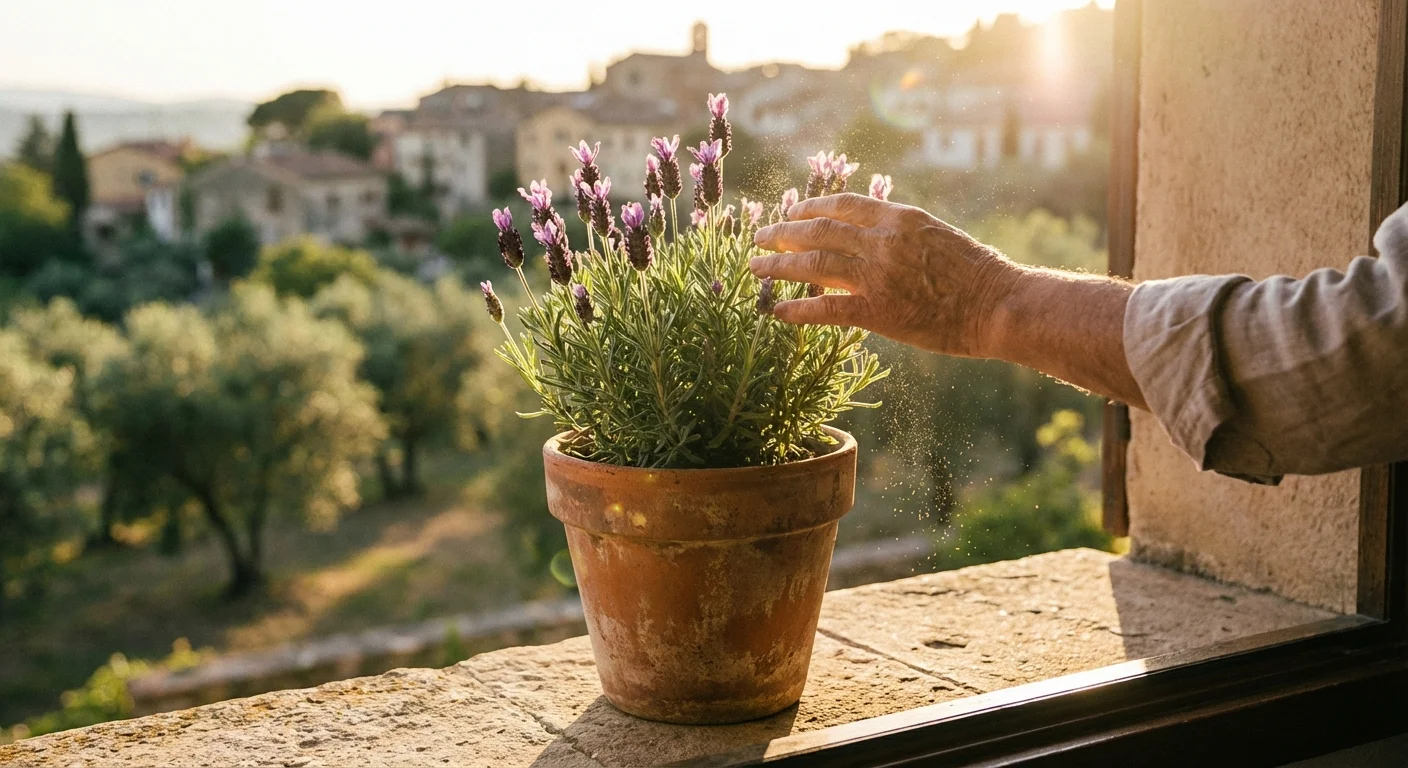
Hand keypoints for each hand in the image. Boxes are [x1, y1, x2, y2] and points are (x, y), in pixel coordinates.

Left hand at [750, 194, 1019, 358]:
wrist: (1000, 304)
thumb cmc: (978, 275)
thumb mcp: (937, 236)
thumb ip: (902, 234)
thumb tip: (874, 235)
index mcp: (899, 218)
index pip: (843, 205)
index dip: (810, 207)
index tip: (791, 211)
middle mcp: (883, 240)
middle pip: (819, 230)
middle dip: (783, 233)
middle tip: (759, 237)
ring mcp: (877, 275)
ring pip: (813, 264)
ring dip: (778, 266)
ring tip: (754, 267)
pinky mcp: (877, 311)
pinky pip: (825, 309)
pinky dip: (796, 310)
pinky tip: (775, 313)